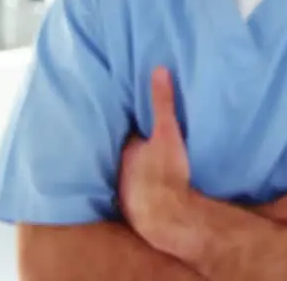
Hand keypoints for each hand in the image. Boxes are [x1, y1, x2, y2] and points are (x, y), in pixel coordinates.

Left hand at [119, 66, 196, 256]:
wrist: (167, 216)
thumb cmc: (165, 172)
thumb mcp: (168, 132)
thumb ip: (163, 102)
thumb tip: (159, 70)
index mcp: (126, 151)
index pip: (128, 135)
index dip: (135, 128)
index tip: (142, 121)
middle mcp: (119, 171)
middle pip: (127, 156)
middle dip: (136, 150)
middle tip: (148, 144)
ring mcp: (125, 193)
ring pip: (130, 177)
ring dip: (138, 172)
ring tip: (151, 167)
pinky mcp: (134, 212)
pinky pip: (136, 196)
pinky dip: (143, 192)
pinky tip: (153, 192)